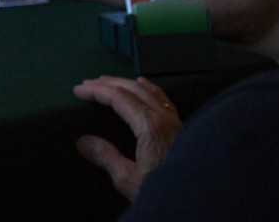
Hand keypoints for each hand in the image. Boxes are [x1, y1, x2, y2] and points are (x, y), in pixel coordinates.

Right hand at [72, 76, 181, 200]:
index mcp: (149, 126)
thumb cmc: (166, 192)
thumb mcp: (129, 180)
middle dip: (107, 83)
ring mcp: (175, 120)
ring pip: (148, 90)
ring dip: (125, 82)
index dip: (96, 91)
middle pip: (132, 88)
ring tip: (110, 81)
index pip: (118, 98)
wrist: (198, 198)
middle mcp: (163, 117)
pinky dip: (148, 87)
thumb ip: (106, 157)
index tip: (80, 90)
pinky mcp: (182, 127)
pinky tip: (144, 85)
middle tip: (88, 83)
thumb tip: (83, 142)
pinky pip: (162, 97)